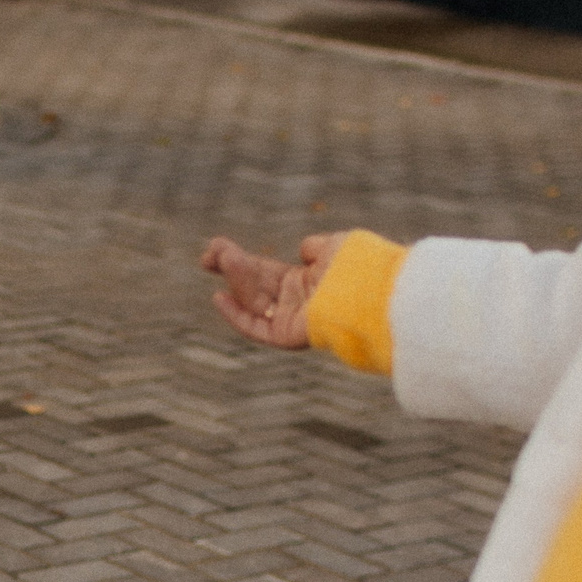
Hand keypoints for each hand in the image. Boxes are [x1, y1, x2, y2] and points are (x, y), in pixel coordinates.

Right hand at [203, 232, 347, 348]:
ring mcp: (293, 319)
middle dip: (231, 269)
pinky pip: (257, 329)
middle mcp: (298, 302)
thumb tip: (302, 250)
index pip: (266, 272)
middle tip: (206, 254)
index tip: (219, 248)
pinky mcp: (290, 335)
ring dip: (235, 281)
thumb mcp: (335, 246)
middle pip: (255, 286)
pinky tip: (219, 298)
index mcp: (307, 282)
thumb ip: (315, 247)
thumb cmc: (360, 266)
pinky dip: (237, 317)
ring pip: (254, 301)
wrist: (375, 290)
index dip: (243, 261)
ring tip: (218, 258)